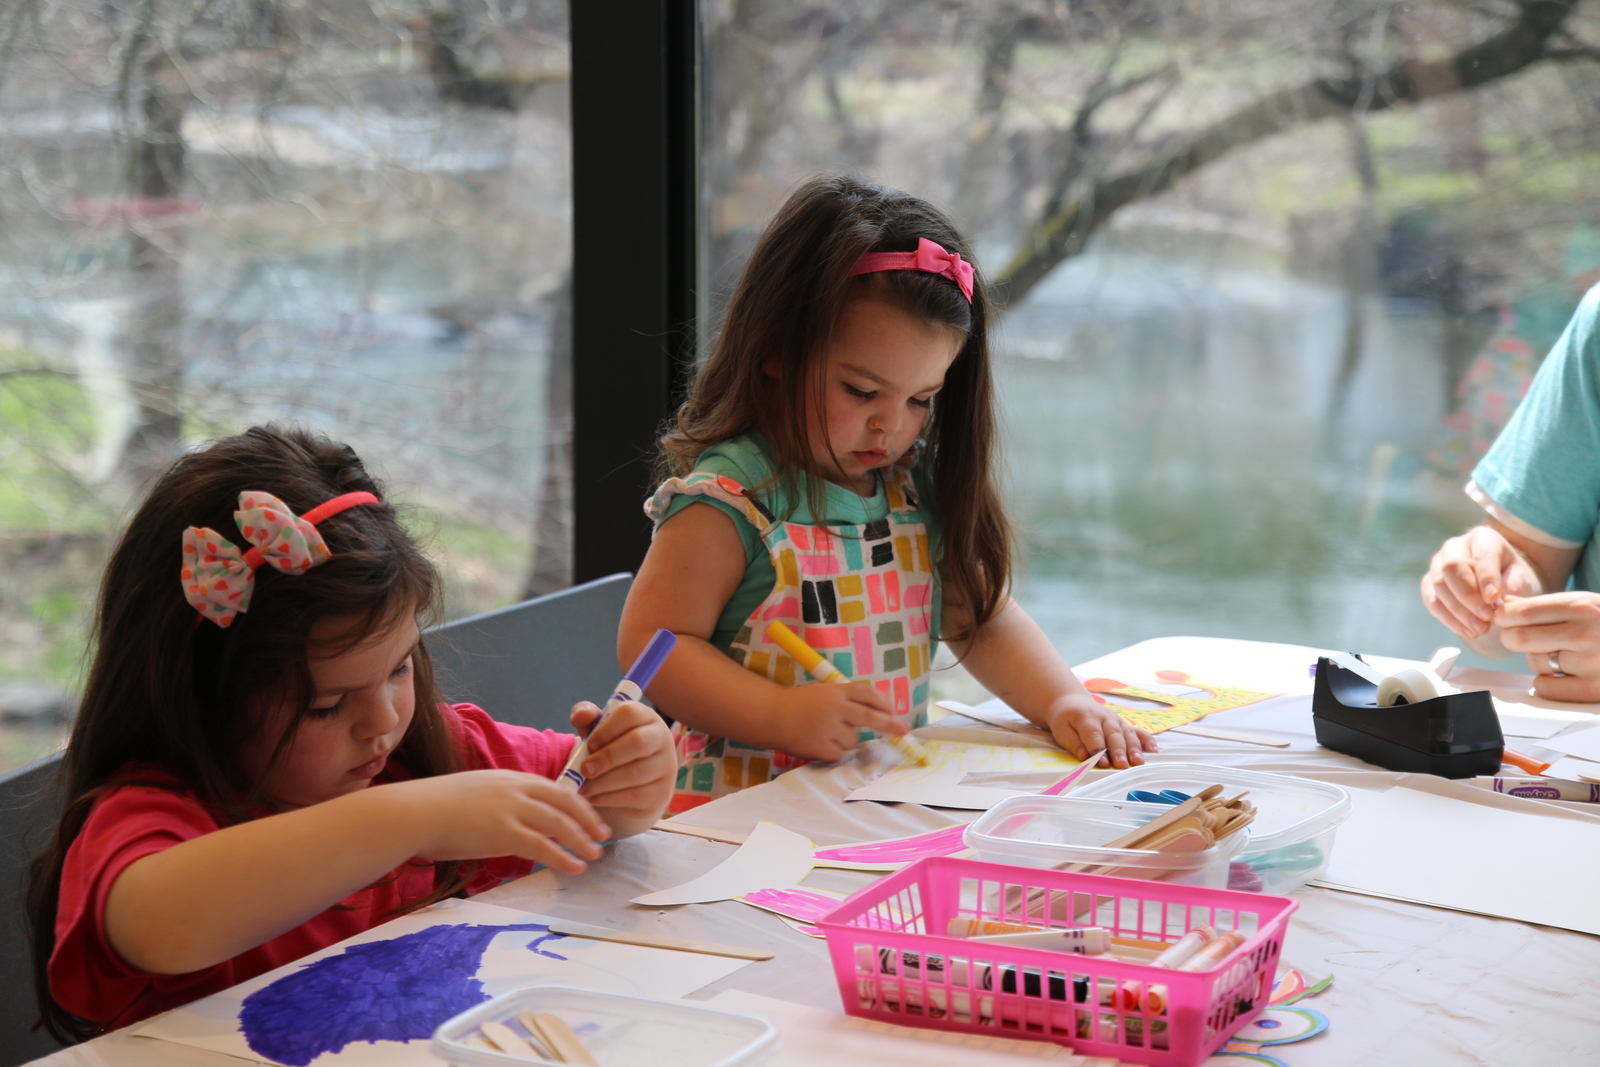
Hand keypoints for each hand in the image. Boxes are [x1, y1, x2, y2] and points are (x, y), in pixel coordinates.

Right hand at [393, 770, 610, 873]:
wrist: (412, 812)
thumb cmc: (434, 807)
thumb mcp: (474, 793)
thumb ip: (496, 802)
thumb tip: (506, 819)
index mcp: (509, 778)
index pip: (554, 787)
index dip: (575, 803)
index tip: (588, 815)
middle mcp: (515, 789)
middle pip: (564, 802)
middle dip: (587, 818)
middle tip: (603, 833)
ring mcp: (510, 810)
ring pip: (559, 823)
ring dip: (581, 839)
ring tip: (594, 854)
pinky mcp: (503, 833)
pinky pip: (543, 846)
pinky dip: (563, 857)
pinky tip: (575, 867)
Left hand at [569, 700, 676, 825]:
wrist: (626, 790)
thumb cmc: (610, 752)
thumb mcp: (598, 733)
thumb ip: (587, 719)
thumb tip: (580, 715)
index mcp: (645, 717)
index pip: (630, 713)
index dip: (607, 729)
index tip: (589, 745)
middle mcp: (662, 738)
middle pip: (638, 742)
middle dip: (607, 757)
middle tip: (584, 769)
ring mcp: (666, 766)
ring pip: (635, 773)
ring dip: (603, 782)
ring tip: (583, 787)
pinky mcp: (662, 792)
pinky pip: (634, 795)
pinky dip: (608, 798)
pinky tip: (593, 798)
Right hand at [769, 682, 901, 761]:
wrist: (772, 715)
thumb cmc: (800, 704)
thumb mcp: (823, 693)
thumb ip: (846, 700)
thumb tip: (878, 712)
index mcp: (836, 691)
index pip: (868, 693)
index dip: (883, 702)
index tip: (893, 711)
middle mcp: (834, 707)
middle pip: (870, 716)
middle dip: (890, 723)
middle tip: (903, 729)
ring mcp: (827, 727)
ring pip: (852, 739)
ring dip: (844, 739)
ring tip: (824, 732)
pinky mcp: (820, 746)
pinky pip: (839, 753)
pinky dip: (833, 751)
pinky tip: (818, 742)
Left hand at [1044, 694, 1155, 768]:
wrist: (1072, 702)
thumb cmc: (1066, 719)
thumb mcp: (1061, 729)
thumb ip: (1073, 743)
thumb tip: (1084, 757)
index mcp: (1086, 717)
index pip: (1094, 734)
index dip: (1099, 749)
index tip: (1102, 763)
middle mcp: (1104, 717)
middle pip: (1113, 734)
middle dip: (1119, 750)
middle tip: (1122, 765)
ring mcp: (1116, 720)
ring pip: (1127, 733)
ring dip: (1134, 748)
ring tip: (1137, 761)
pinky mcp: (1124, 725)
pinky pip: (1138, 731)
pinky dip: (1147, 740)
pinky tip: (1154, 750)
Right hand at [1422, 526, 1539, 638]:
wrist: (1494, 581)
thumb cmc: (1509, 577)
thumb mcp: (1519, 577)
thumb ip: (1513, 585)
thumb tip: (1500, 601)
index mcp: (1482, 538)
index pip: (1481, 555)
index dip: (1486, 578)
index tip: (1494, 600)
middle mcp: (1454, 546)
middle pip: (1452, 567)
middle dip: (1468, 596)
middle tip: (1486, 618)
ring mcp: (1437, 564)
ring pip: (1439, 585)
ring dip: (1459, 611)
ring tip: (1480, 630)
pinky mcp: (1428, 582)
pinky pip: (1432, 601)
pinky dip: (1449, 619)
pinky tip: (1467, 632)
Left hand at [1495, 593, 1599, 701]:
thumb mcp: (1584, 603)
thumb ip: (1543, 605)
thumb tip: (1503, 606)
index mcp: (1582, 606)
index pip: (1522, 612)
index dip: (1504, 616)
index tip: (1503, 618)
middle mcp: (1586, 634)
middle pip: (1518, 639)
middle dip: (1513, 638)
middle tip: (1521, 637)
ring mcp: (1590, 663)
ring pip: (1533, 662)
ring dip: (1538, 659)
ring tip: (1562, 653)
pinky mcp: (1593, 690)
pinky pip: (1545, 687)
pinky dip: (1548, 681)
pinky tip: (1566, 673)